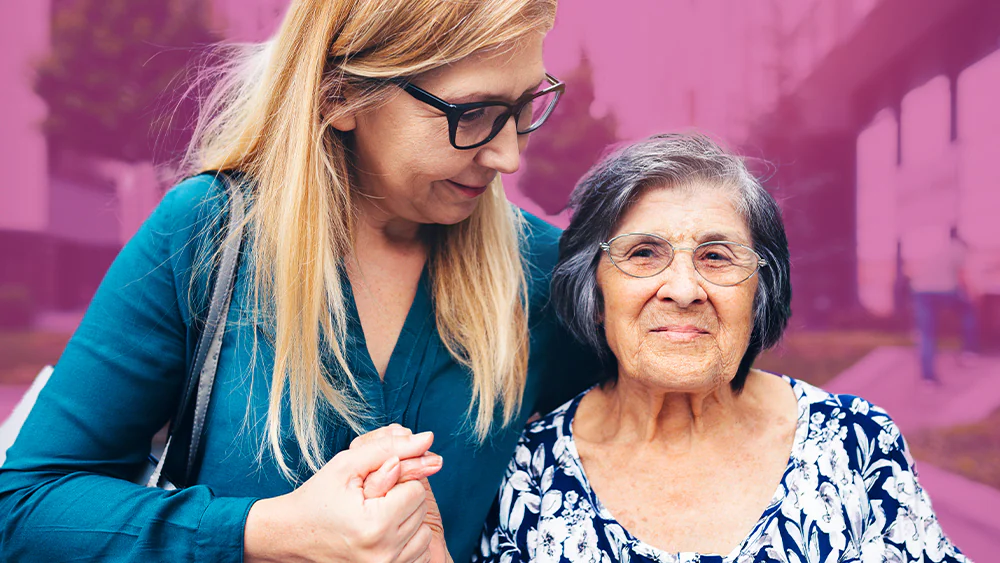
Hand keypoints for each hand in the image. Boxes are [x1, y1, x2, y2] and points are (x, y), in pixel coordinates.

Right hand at [243, 428, 437, 562]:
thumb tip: (428, 438)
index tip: (372, 484)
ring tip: (376, 515)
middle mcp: (383, 553)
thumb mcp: (348, 464)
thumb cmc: (318, 497)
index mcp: (375, 525)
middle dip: (401, 497)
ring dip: (406, 518)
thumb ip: (389, 447)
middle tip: (370, 500)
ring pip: (424, 531)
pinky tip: (384, 532)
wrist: (292, 534)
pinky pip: (420, 552)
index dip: (396, 480)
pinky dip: (407, 539)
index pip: (416, 489)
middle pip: (422, 509)